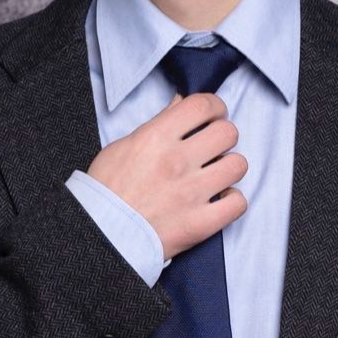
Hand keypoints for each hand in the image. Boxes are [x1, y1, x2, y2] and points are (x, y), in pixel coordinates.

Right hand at [86, 91, 247, 259]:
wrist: (99, 234)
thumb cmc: (106, 190)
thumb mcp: (124, 145)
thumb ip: (159, 122)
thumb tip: (181, 103)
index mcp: (156, 138)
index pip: (203, 106)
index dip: (214, 106)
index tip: (213, 114)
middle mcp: (177, 162)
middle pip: (227, 133)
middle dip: (223, 135)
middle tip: (213, 145)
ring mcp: (191, 194)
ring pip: (238, 165)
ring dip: (229, 167)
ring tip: (215, 174)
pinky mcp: (200, 223)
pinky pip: (238, 203)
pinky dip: (231, 201)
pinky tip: (219, 200)